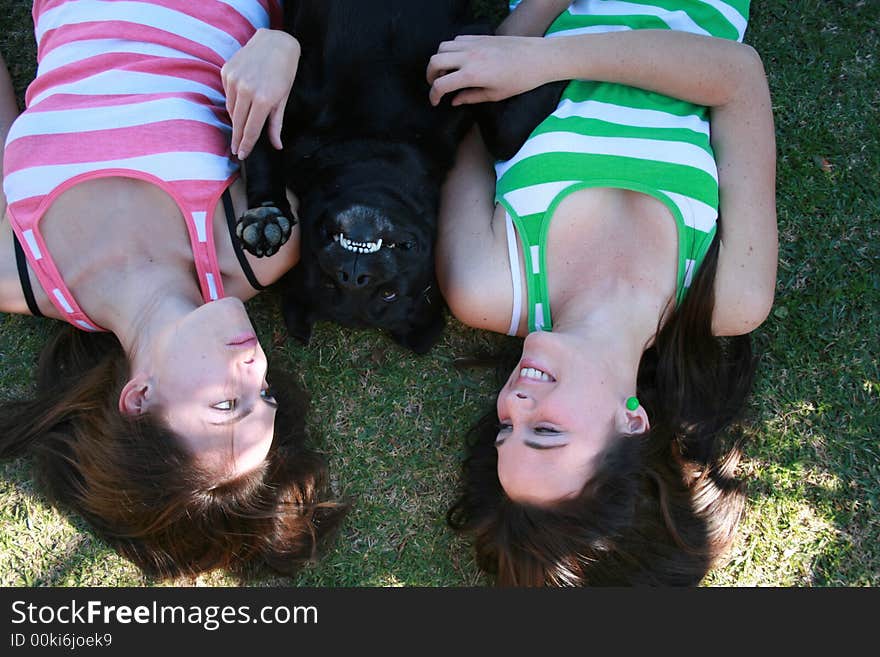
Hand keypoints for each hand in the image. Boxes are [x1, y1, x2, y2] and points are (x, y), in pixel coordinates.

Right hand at [221, 28, 299, 158]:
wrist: (275, 42)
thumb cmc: (284, 72)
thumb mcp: (283, 99)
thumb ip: (276, 124)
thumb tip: (277, 146)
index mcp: (263, 99)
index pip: (251, 130)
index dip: (246, 145)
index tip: (241, 155)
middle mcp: (246, 89)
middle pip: (238, 123)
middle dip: (237, 138)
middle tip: (235, 150)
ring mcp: (234, 79)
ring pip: (231, 109)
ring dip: (236, 120)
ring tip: (240, 127)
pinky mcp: (227, 70)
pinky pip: (228, 94)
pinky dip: (233, 101)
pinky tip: (241, 102)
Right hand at [426, 35, 551, 105]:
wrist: (537, 57)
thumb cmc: (520, 79)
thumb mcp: (495, 94)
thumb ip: (471, 97)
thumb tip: (455, 101)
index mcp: (472, 74)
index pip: (441, 84)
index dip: (433, 95)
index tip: (435, 101)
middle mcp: (469, 56)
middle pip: (434, 61)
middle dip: (430, 75)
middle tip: (435, 85)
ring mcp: (473, 44)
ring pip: (442, 47)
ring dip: (439, 60)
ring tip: (446, 72)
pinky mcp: (479, 37)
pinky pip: (456, 40)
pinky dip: (451, 49)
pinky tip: (459, 60)